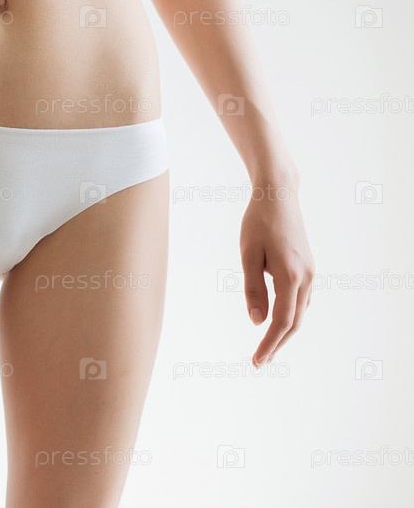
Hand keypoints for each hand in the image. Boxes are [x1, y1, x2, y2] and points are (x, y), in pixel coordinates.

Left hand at [240, 183, 313, 366]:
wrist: (279, 196)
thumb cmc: (257, 223)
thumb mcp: (248, 255)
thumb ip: (252, 289)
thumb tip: (257, 322)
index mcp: (289, 275)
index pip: (281, 321)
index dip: (269, 344)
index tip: (257, 361)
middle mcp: (305, 277)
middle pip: (294, 322)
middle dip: (277, 344)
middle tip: (259, 362)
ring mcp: (310, 273)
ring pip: (300, 312)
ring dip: (285, 332)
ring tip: (268, 348)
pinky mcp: (308, 267)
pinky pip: (302, 300)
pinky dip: (292, 316)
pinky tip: (280, 322)